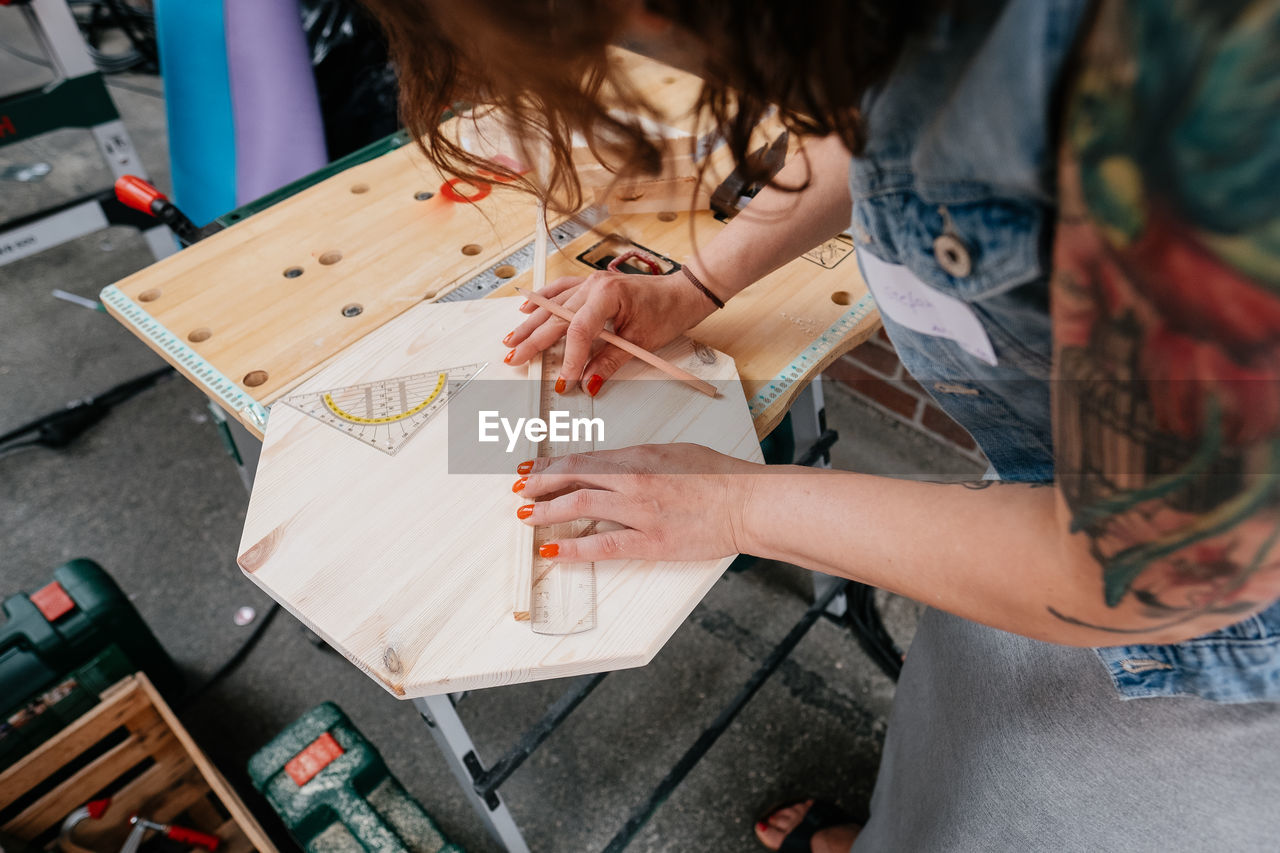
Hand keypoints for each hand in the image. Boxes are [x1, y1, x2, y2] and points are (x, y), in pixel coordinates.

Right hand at [502, 269, 715, 393]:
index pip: (579, 329)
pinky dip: (543, 299)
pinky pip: (561, 290)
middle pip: (557, 316)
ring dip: (532, 322)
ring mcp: (591, 282)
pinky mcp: (592, 284)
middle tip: (515, 358)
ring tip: (513, 340)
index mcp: (608, 295)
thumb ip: (611, 361)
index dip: (570, 357)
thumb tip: (588, 382)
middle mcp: (595, 285)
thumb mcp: (642, 341)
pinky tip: (527, 308)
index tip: (565, 380)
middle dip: (534, 340)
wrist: (682, 292)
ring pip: (554, 304)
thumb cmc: (668, 311)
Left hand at [513, 443, 761, 561]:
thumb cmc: (719, 476)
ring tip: (526, 517)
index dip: (550, 466)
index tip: (530, 470)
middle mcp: (633, 480)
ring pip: (581, 506)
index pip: (583, 459)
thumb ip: (641, 460)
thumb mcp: (674, 453)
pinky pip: (603, 545)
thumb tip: (613, 466)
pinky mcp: (651, 542)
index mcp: (639, 456)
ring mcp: (640, 512)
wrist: (747, 502)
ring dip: (548, 512)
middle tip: (520, 492)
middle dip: (540, 485)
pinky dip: (573, 548)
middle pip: (574, 478)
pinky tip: (553, 551)